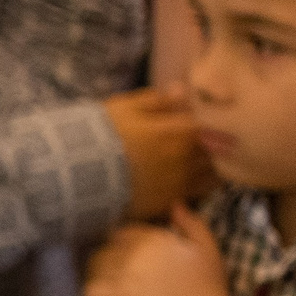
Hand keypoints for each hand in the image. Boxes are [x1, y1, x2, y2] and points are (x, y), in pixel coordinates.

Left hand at [83, 206, 234, 295]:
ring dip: (97, 273)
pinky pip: (92, 290)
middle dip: (108, 257)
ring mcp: (126, 274)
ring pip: (95, 267)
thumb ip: (190, 223)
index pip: (121, 233)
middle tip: (113, 269)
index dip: (121, 243)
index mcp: (154, 238)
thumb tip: (174, 204)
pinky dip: (92, 293)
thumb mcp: (206, 247)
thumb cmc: (207, 282)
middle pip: (106, 248)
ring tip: (105, 280)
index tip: (124, 253)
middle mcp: (136, 253)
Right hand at [102, 89, 209, 219]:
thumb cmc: (101, 135)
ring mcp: (178, 184)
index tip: (203, 120)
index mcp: (180, 132)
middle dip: (215, 145)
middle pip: (215, 152)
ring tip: (201, 162)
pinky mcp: (167, 204)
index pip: (210, 124)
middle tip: (210, 141)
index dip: (208, 121)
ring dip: (211, 167)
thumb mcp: (125, 108)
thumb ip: (157, 100)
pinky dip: (198, 188)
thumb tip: (181, 91)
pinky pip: (195, 197)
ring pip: (212, 175)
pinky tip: (188, 181)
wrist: (79, 175)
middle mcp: (186, 159)